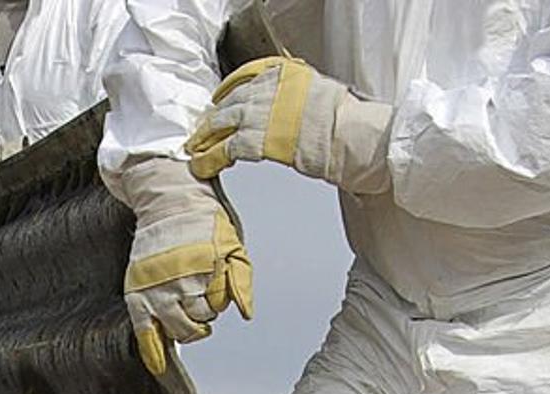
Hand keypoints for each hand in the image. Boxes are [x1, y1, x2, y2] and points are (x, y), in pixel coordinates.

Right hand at [112, 159, 252, 376]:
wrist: (167, 200)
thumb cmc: (202, 220)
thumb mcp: (232, 244)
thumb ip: (240, 280)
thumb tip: (245, 313)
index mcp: (207, 267)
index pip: (219, 305)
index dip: (218, 299)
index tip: (213, 285)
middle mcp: (180, 280)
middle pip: (200, 320)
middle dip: (203, 313)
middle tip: (198, 294)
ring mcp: (157, 288)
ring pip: (178, 329)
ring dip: (186, 327)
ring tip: (186, 310)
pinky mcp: (137, 292)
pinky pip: (145, 332)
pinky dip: (153, 352)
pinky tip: (160, 367)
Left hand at [186, 57, 394, 194]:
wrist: (353, 137)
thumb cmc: (346, 121)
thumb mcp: (320, 92)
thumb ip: (296, 95)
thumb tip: (285, 105)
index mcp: (285, 73)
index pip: (245, 75)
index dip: (227, 91)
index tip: (217, 101)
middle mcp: (269, 88)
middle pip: (230, 100)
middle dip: (214, 117)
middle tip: (202, 129)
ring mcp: (261, 112)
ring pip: (222, 122)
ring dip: (206, 137)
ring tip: (196, 148)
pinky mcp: (258, 139)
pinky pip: (225, 148)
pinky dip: (211, 157)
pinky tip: (203, 165)